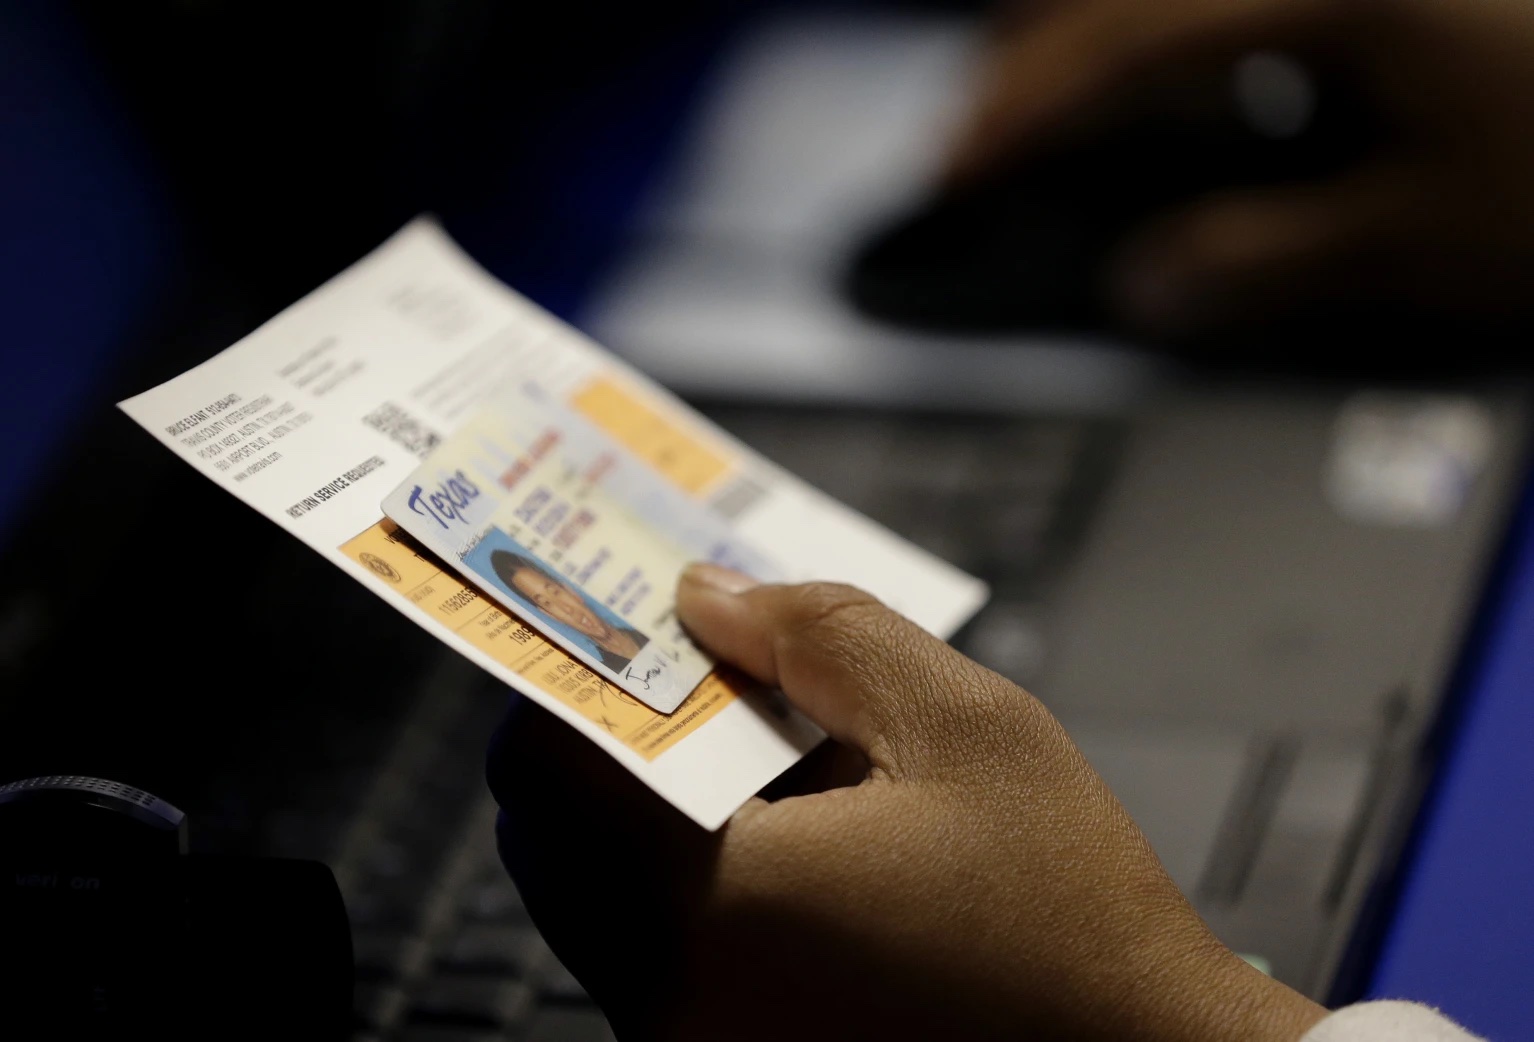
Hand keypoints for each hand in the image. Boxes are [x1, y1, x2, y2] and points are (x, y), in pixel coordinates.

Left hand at [488, 565, 1325, 1040]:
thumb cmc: (1072, 923)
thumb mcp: (969, 730)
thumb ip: (827, 636)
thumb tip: (710, 594)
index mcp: (712, 912)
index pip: (546, 765)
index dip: (578, 676)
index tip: (627, 629)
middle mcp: (672, 1005)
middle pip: (557, 830)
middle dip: (628, 740)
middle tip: (718, 682)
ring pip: (602, 894)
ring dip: (665, 813)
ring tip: (794, 766)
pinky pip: (657, 957)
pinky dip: (700, 884)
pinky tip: (812, 846)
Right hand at [947, 0, 1533, 335]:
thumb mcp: (1425, 237)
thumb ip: (1262, 260)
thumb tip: (1148, 286)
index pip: (1120, 48)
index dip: (1021, 115)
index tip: (951, 172)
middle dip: (1034, 66)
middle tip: (985, 148)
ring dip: (1103, 45)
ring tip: (1062, 126)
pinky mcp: (1376, 1)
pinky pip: (1233, 5)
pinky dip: (1182, 46)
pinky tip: (1189, 100)